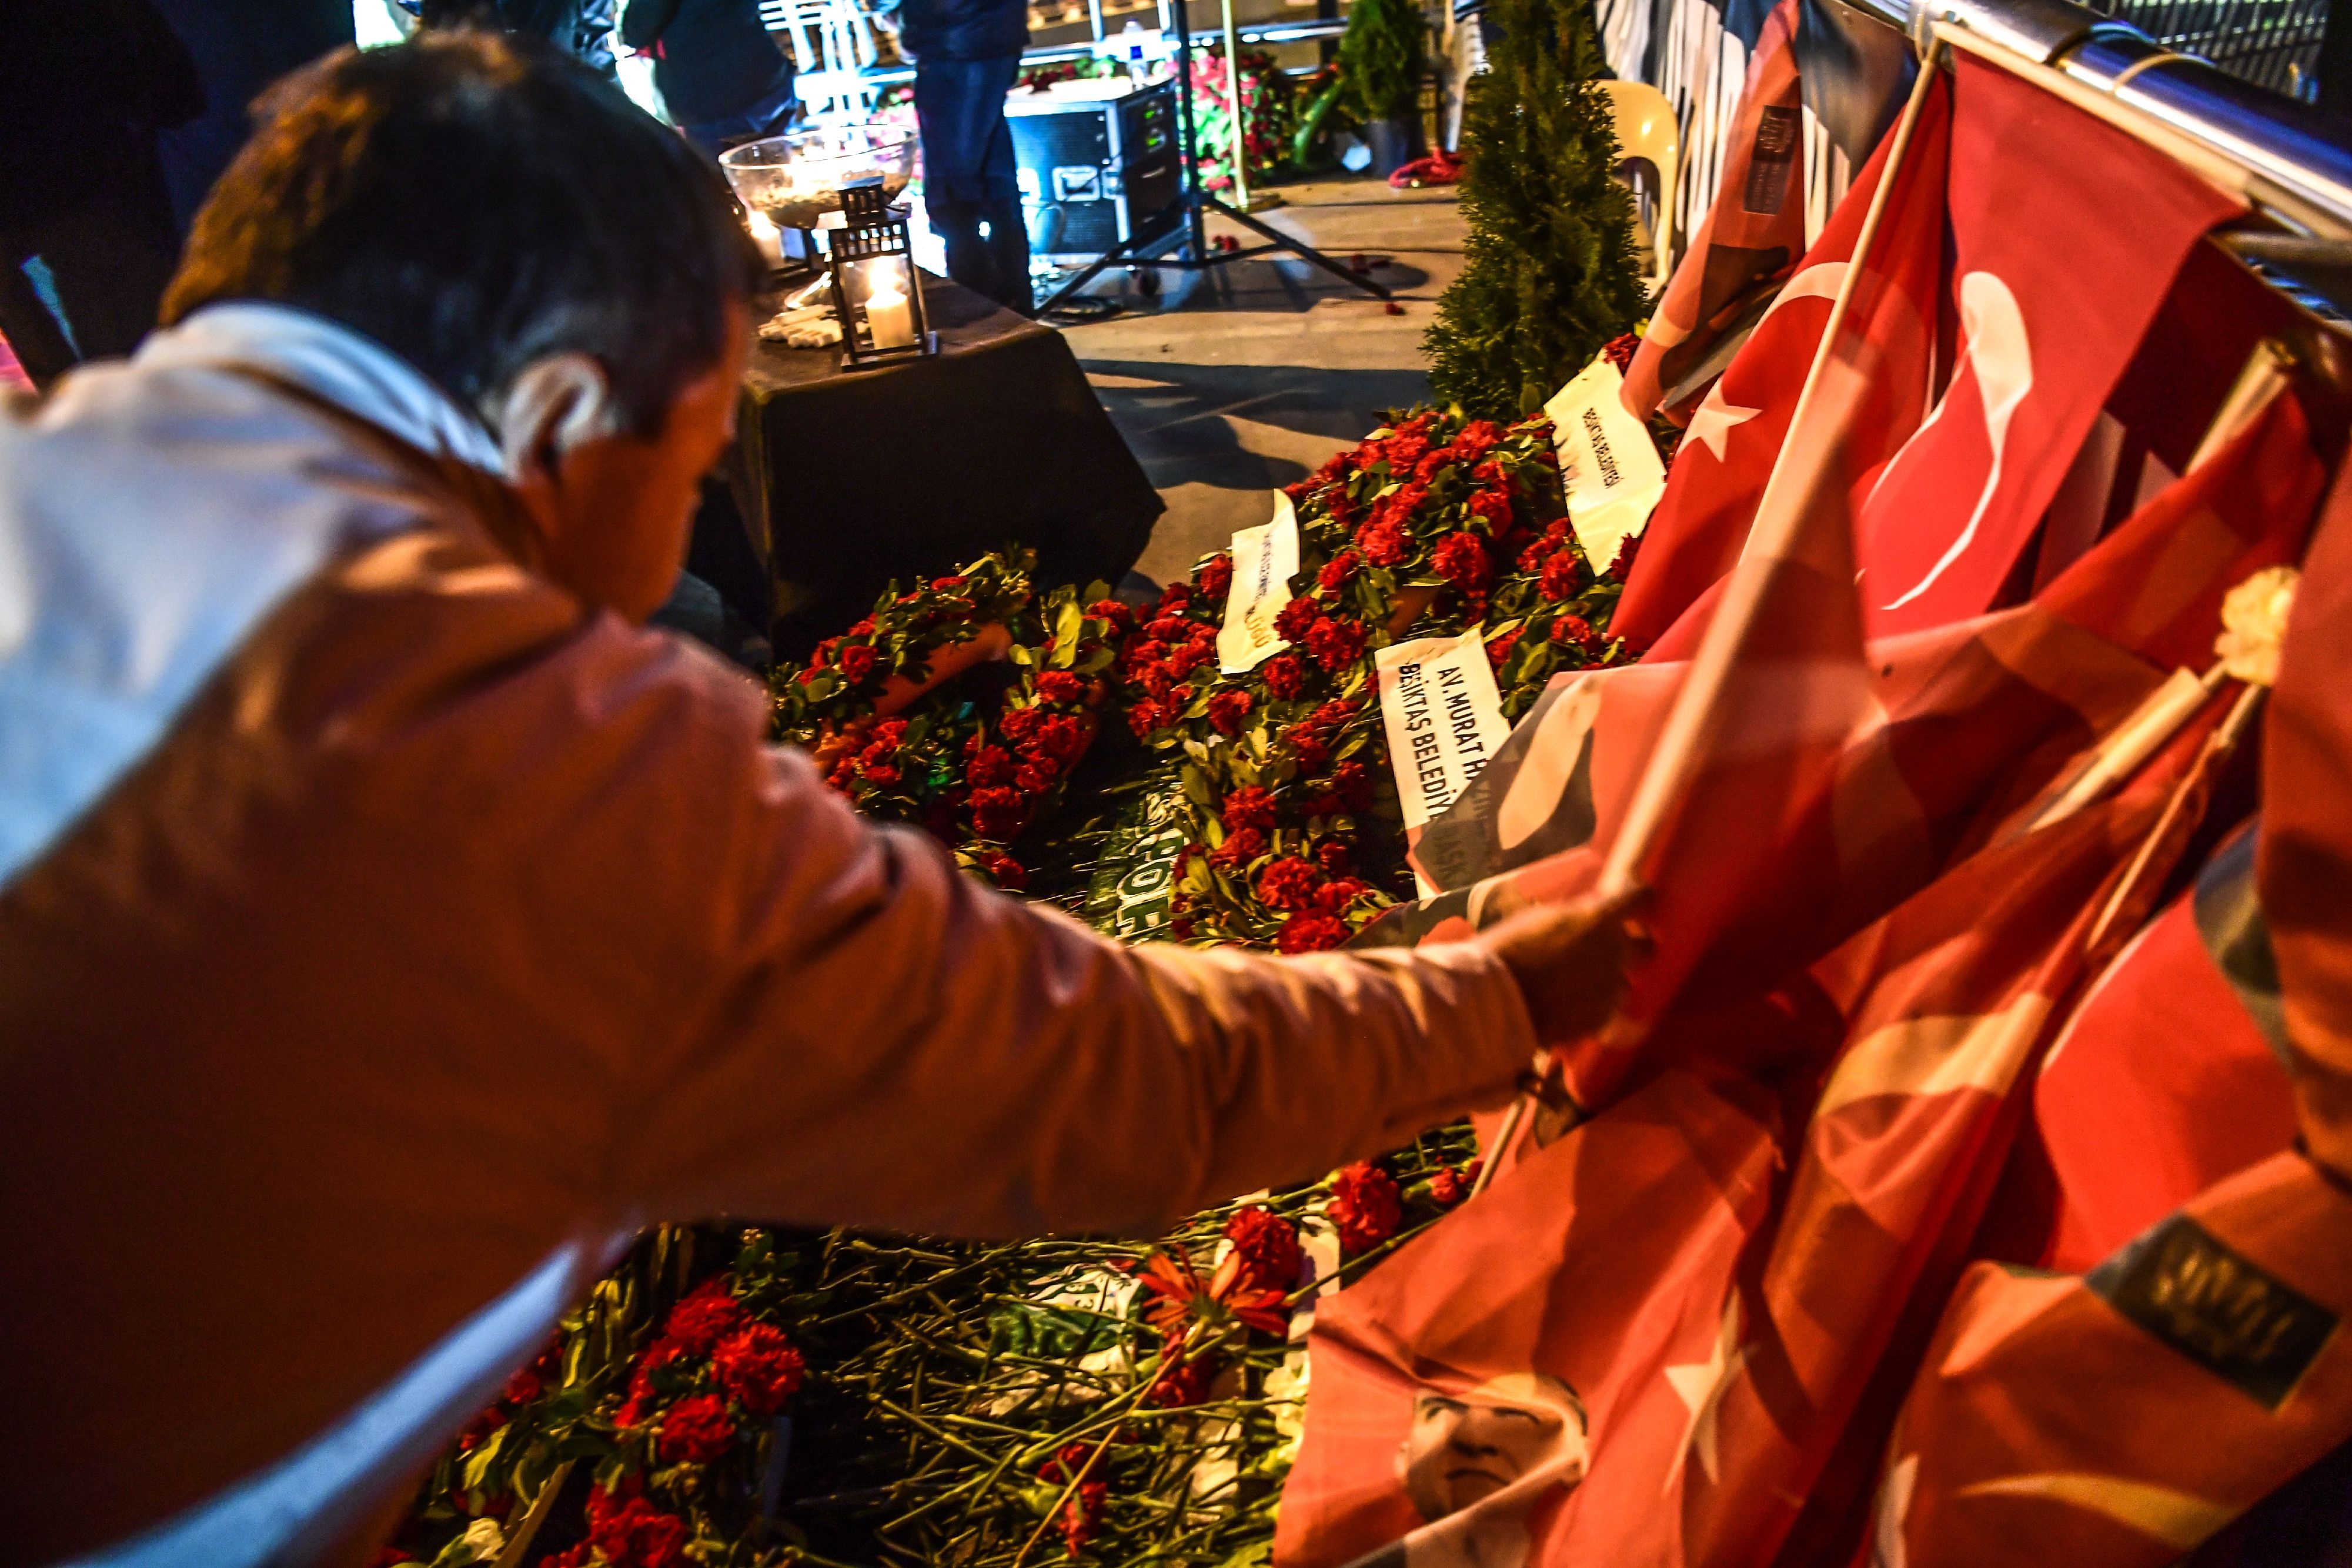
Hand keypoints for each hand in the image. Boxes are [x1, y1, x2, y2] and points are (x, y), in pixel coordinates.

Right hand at [1479, 887, 1648, 1044]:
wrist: (1496, 1001)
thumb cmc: (1509, 950)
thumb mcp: (1542, 919)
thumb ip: (1576, 917)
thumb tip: (1591, 918)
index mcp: (1600, 919)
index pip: (1639, 898)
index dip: (1637, 897)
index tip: (1631, 899)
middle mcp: (1616, 952)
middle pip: (1647, 946)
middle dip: (1633, 945)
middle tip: (1609, 948)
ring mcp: (1613, 988)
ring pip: (1625, 981)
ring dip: (1609, 980)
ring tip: (1579, 984)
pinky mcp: (1603, 1019)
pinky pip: (1610, 1009)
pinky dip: (1595, 1006)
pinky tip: (1571, 1005)